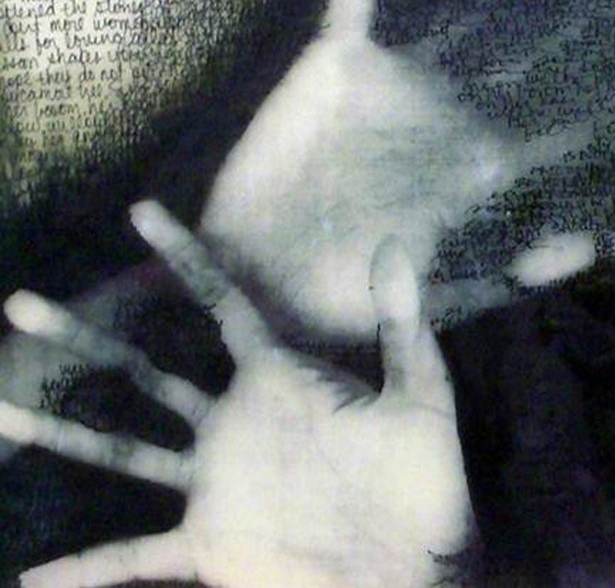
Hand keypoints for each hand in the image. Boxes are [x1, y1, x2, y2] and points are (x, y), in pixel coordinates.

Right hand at [1, 200, 471, 587]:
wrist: (420, 564)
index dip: (183, 256)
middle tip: (19, 306)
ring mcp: (215, 486)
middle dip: (82, 340)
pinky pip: (129, 560)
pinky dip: (80, 573)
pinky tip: (26, 582)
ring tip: (0, 409)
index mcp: (278, 381)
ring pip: (118, 452)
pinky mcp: (210, 545)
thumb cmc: (426, 482)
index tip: (142, 210)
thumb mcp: (420, 393)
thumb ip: (402, 322)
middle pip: (141, 372)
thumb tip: (395, 244)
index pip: (220, 302)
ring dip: (58, 434)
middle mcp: (233, 427)